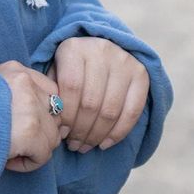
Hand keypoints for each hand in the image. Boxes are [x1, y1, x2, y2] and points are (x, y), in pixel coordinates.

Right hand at [0, 60, 64, 172]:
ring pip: (51, 136)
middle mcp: (26, 83)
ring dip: (34, 149)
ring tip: (8, 152)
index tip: (22, 127)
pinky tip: (8, 161)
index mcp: (14, 70)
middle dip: (40, 133)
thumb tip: (35, 116)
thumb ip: (9, 93)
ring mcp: (31, 105)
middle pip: (55, 114)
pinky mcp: (31, 130)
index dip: (40, 113)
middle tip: (16, 143)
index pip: (49, 91)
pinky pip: (44, 154)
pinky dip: (28, 163)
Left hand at [48, 36, 148, 153]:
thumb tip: (56, 125)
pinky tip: (105, 143)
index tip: (62, 133)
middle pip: (92, 102)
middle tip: (74, 145)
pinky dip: (118, 133)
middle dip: (81, 131)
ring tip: (86, 146)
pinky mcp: (141, 74)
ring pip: (111, 110)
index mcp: (75, 48)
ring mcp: (124, 61)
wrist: (99, 47)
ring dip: (97, 135)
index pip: (72, 88)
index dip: (67, 115)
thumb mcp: (56, 72)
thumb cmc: (71, 67)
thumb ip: (53, 93)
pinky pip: (132, 111)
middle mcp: (101, 50)